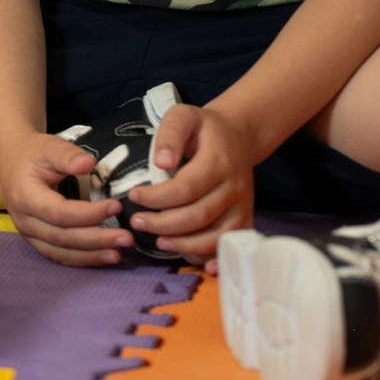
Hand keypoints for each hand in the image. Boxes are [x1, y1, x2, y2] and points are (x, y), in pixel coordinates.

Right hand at [0, 128, 132, 267]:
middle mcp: (23, 219)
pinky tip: (104, 257)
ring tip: (119, 253)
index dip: (88, 214)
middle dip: (96, 240)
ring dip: (91, 255)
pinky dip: (82, 259)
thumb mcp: (48, 146)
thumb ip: (67, 154)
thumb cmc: (32, 153)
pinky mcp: (36, 240)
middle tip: (126, 237)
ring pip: (60, 252)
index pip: (58, 212)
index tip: (116, 206)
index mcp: (24, 196)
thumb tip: (89, 164)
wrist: (10, 161)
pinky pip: (59, 255)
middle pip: (62, 237)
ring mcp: (28, 233)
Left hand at [126, 101, 258, 264]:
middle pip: (198, 215)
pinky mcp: (244, 216)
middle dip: (164, 224)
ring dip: (185, 244)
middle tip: (137, 222)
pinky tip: (198, 263)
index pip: (186, 188)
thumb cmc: (204, 129)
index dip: (158, 198)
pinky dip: (217, 256)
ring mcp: (242, 204)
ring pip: (216, 235)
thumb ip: (170, 134)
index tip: (134, 196)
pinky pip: (232, 242)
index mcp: (218, 161)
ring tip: (158, 241)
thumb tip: (160, 163)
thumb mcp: (183, 116)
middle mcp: (234, 186)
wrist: (238, 136)